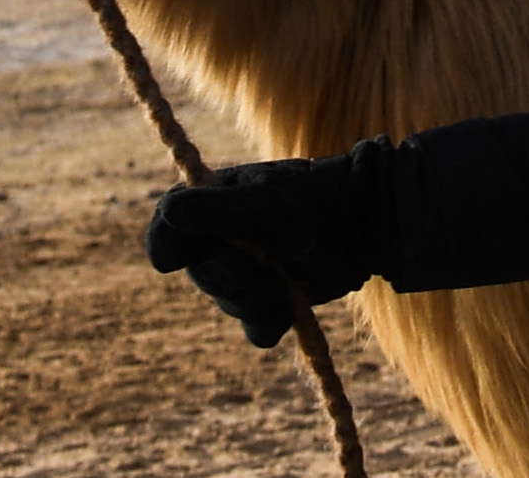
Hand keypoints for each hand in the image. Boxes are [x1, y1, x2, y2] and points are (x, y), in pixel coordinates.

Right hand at [144, 149, 388, 348]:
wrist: (364, 224)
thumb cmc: (313, 200)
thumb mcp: (267, 202)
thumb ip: (219, 209)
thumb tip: (169, 213)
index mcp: (213, 204)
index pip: (167, 228)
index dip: (164, 246)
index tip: (172, 260)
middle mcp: (224, 239)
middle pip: (202, 273)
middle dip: (231, 277)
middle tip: (263, 268)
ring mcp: (247, 270)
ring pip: (230, 303)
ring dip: (256, 300)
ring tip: (286, 284)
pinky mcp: (271, 300)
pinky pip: (254, 328)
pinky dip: (269, 322)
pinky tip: (288, 308)